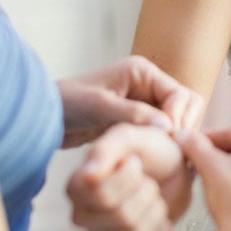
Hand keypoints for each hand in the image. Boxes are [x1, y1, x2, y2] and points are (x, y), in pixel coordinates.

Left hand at [58, 55, 202, 147]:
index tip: (169, 143)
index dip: (179, 119)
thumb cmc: (67, 104)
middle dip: (183, 126)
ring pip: (178, 118)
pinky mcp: (139, 118)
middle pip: (186, 103)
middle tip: (172, 151)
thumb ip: (132, 114)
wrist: (44, 116)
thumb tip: (168, 127)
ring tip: (165, 157)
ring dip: (176, 135)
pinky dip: (164, 142)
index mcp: (142, 71)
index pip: (179, 94)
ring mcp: (144, 101)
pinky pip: (163, 129)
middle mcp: (147, 83)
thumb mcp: (98, 107)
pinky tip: (156, 159)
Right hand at [66, 124, 193, 230]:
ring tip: (153, 195)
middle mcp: (81, 216)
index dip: (128, 178)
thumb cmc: (148, 149)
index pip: (101, 194)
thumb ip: (106, 150)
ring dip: (155, 209)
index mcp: (76, 186)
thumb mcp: (129, 137)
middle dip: (146, 192)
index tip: (135, 162)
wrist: (175, 169)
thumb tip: (88, 175)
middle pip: (121, 216)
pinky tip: (158, 215)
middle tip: (148, 179)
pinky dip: (161, 230)